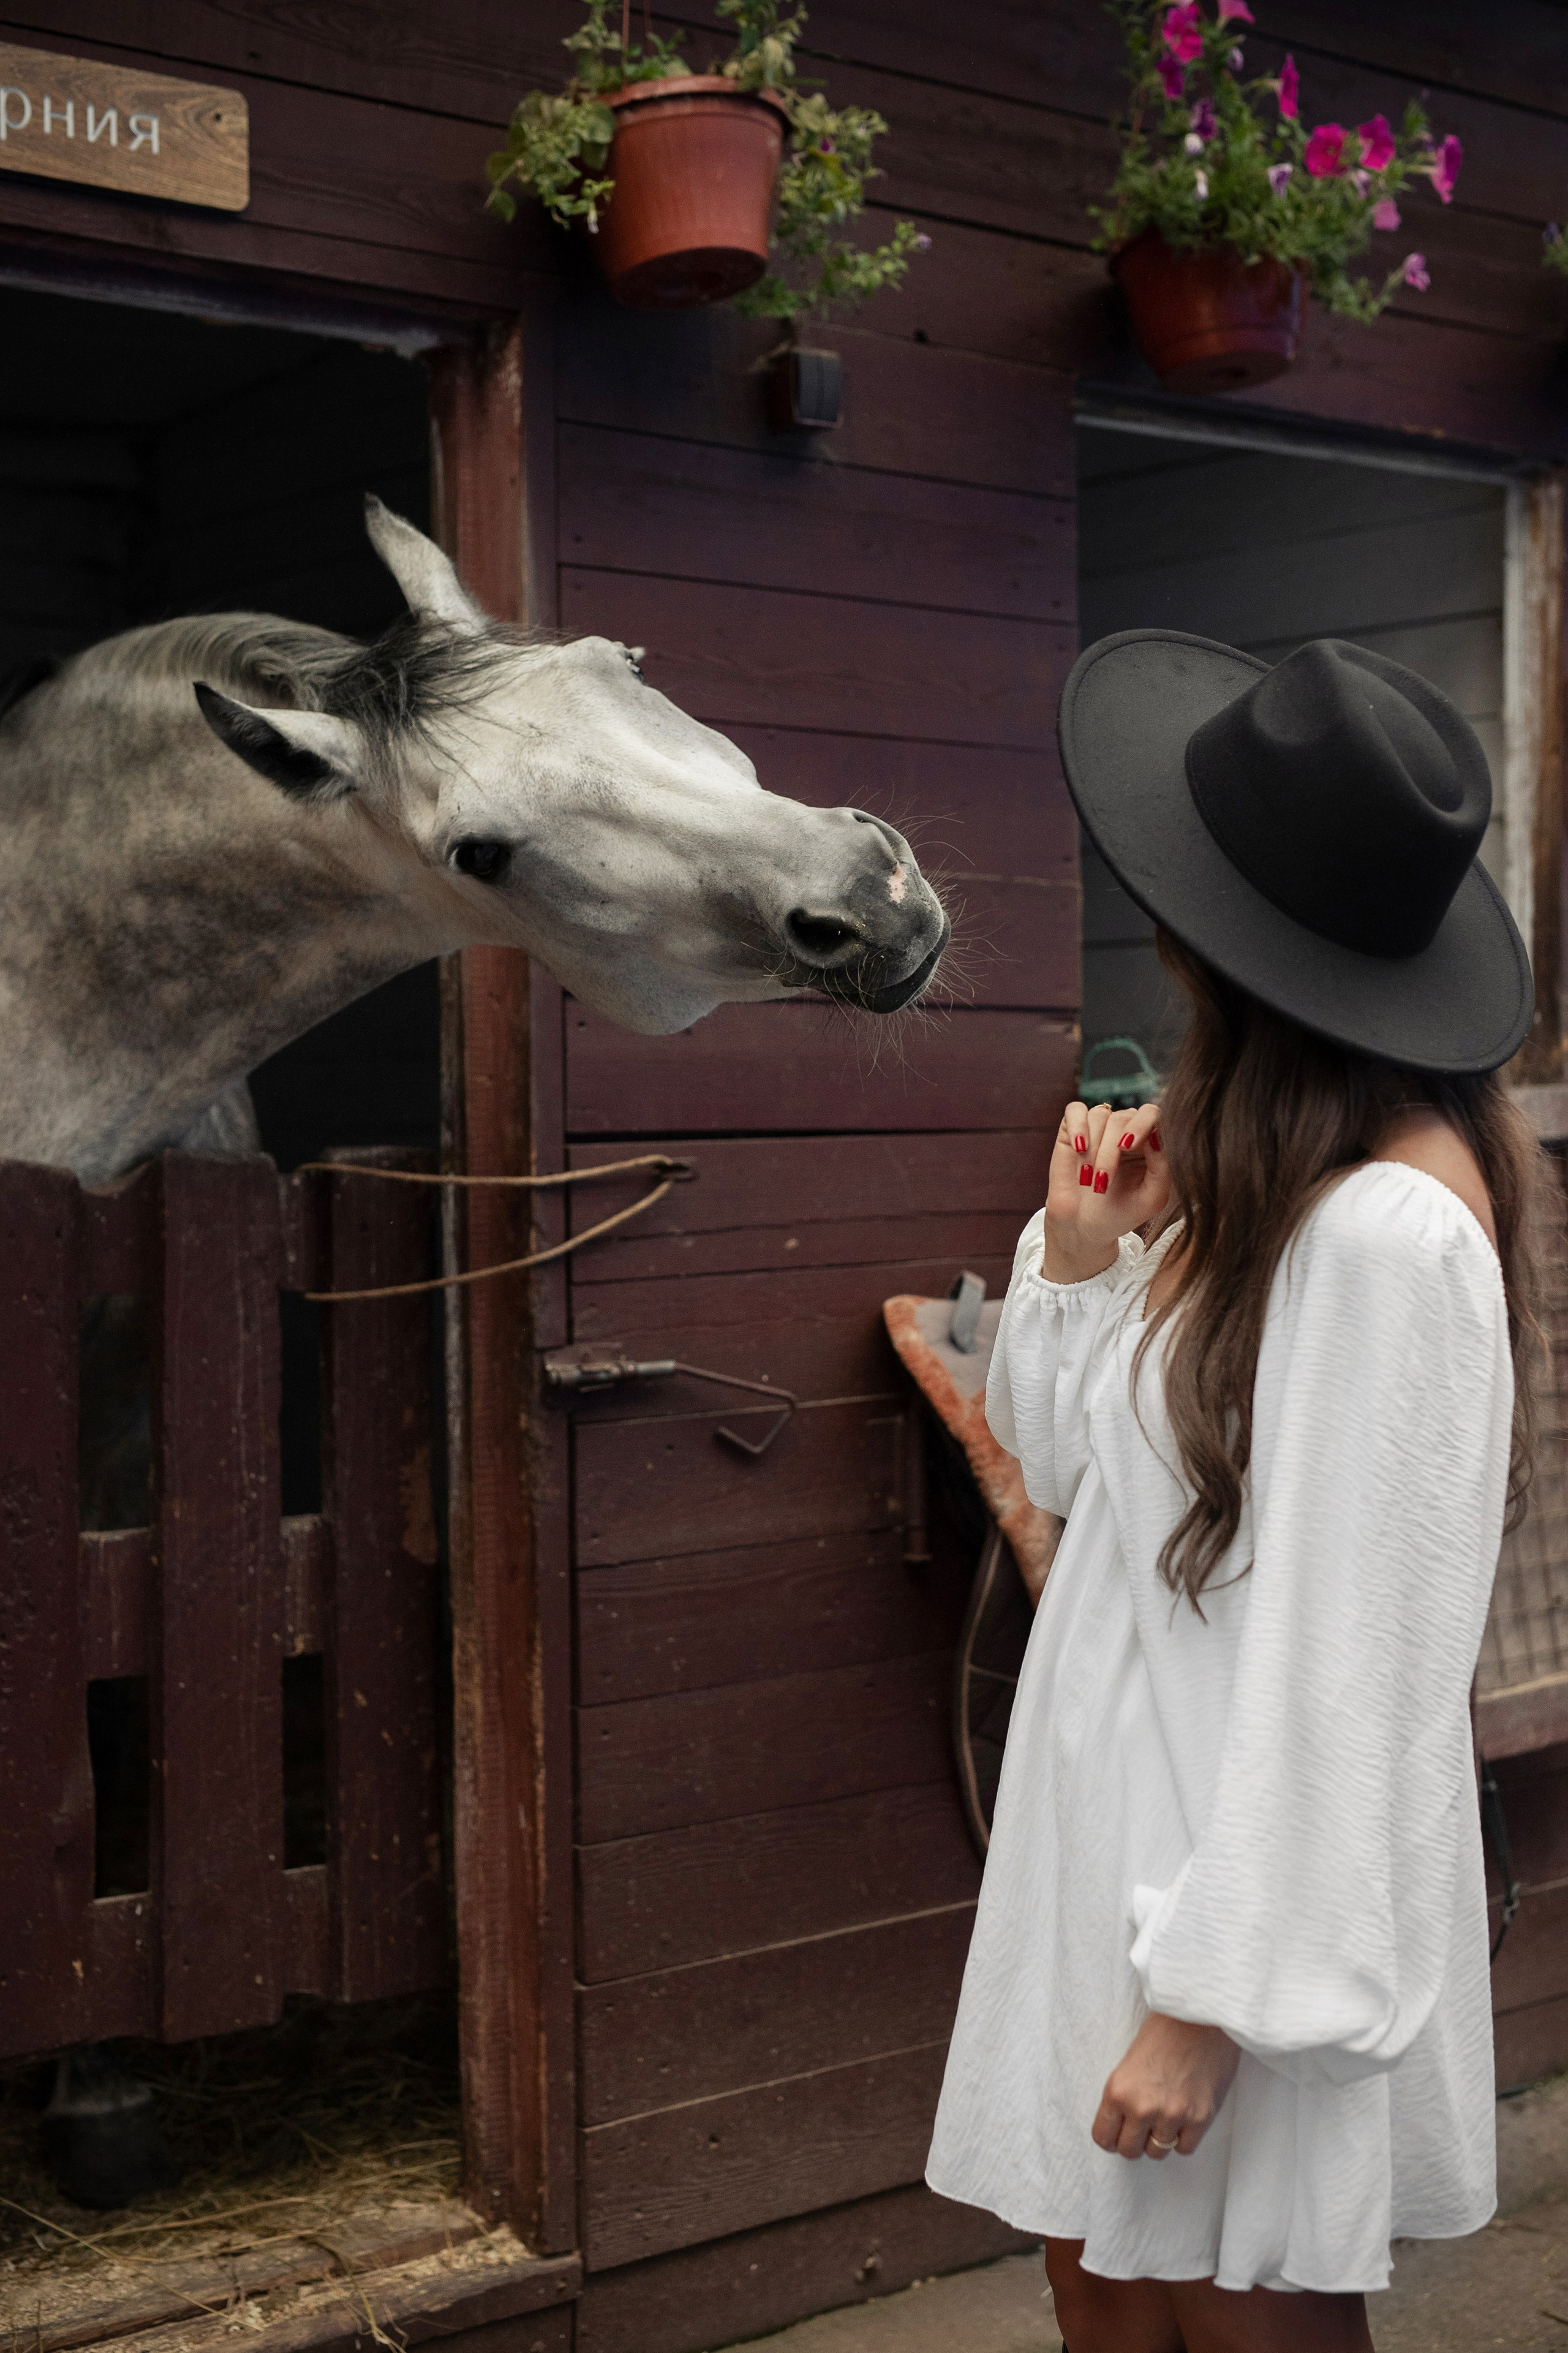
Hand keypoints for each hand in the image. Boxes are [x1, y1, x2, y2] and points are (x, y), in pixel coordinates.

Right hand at [1042, 1099, 1168, 1283]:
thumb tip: (1156, 1135)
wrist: (1084, 1227)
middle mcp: (1126, 1129)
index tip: (1128, 1147)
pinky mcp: (1072, 1129)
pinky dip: (1077, 1126)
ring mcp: (1100, 1127)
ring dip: (1093, 1150)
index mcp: (1150, 1143)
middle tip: (1102, 1181)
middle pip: (1124, 1117)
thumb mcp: (1151, 1198)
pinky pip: (1075, 1110)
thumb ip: (1162, 1168)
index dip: (1142, 1125)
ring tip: (1087, 1179)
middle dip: (1111, 1152)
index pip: (1153, 1116)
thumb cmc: (1121, 1213)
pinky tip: (1077, 1148)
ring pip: (1100, 1116)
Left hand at [1092, 2013, 1239, 2161]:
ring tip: (1165, 2118)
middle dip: (1134, 2142)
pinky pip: (1184, 2149)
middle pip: (1130, 2150)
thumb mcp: (1130, 2061)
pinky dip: (1183, 2138)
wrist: (1201, 2014)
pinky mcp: (1200, 2118)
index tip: (1117, 2134)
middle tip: (1142, 2128)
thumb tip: (1123, 2123)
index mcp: (1118, 2090)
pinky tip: (1184, 2119)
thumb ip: (1125, 2095)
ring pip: (1158, 2152)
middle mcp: (1142, 2107)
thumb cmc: (1165, 2029)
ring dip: (1159, 2139)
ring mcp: (1172, 2115)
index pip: (1103, 2137)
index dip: (1110, 2138)